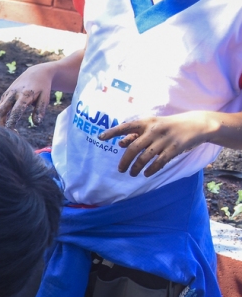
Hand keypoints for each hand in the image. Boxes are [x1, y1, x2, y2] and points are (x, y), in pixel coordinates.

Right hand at [0, 63, 54, 128]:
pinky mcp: (5, 95)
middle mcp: (12, 94)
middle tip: (9, 135)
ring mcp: (7, 94)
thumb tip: (36, 124)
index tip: (14, 134)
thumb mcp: (45, 98)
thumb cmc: (42, 88)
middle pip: (1, 112)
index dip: (12, 124)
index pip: (15, 112)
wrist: (36, 73)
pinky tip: (8, 123)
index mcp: (24, 95)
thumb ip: (40, 111)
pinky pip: (0, 108)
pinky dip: (2, 117)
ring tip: (9, 131)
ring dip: (0, 122)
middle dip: (1, 124)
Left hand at [100, 112, 214, 176]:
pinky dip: (150, 170)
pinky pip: (159, 163)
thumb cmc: (168, 126)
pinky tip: (146, 174)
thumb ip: (135, 134)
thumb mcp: (152, 126)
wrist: (196, 124)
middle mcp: (154, 130)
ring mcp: (165, 139)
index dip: (112, 132)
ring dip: (136, 168)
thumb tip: (119, 144)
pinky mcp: (175, 149)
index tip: (100, 138)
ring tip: (132, 174)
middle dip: (125, 161)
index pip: (126, 126)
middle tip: (120, 170)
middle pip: (133, 148)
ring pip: (144, 157)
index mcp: (146, 122)